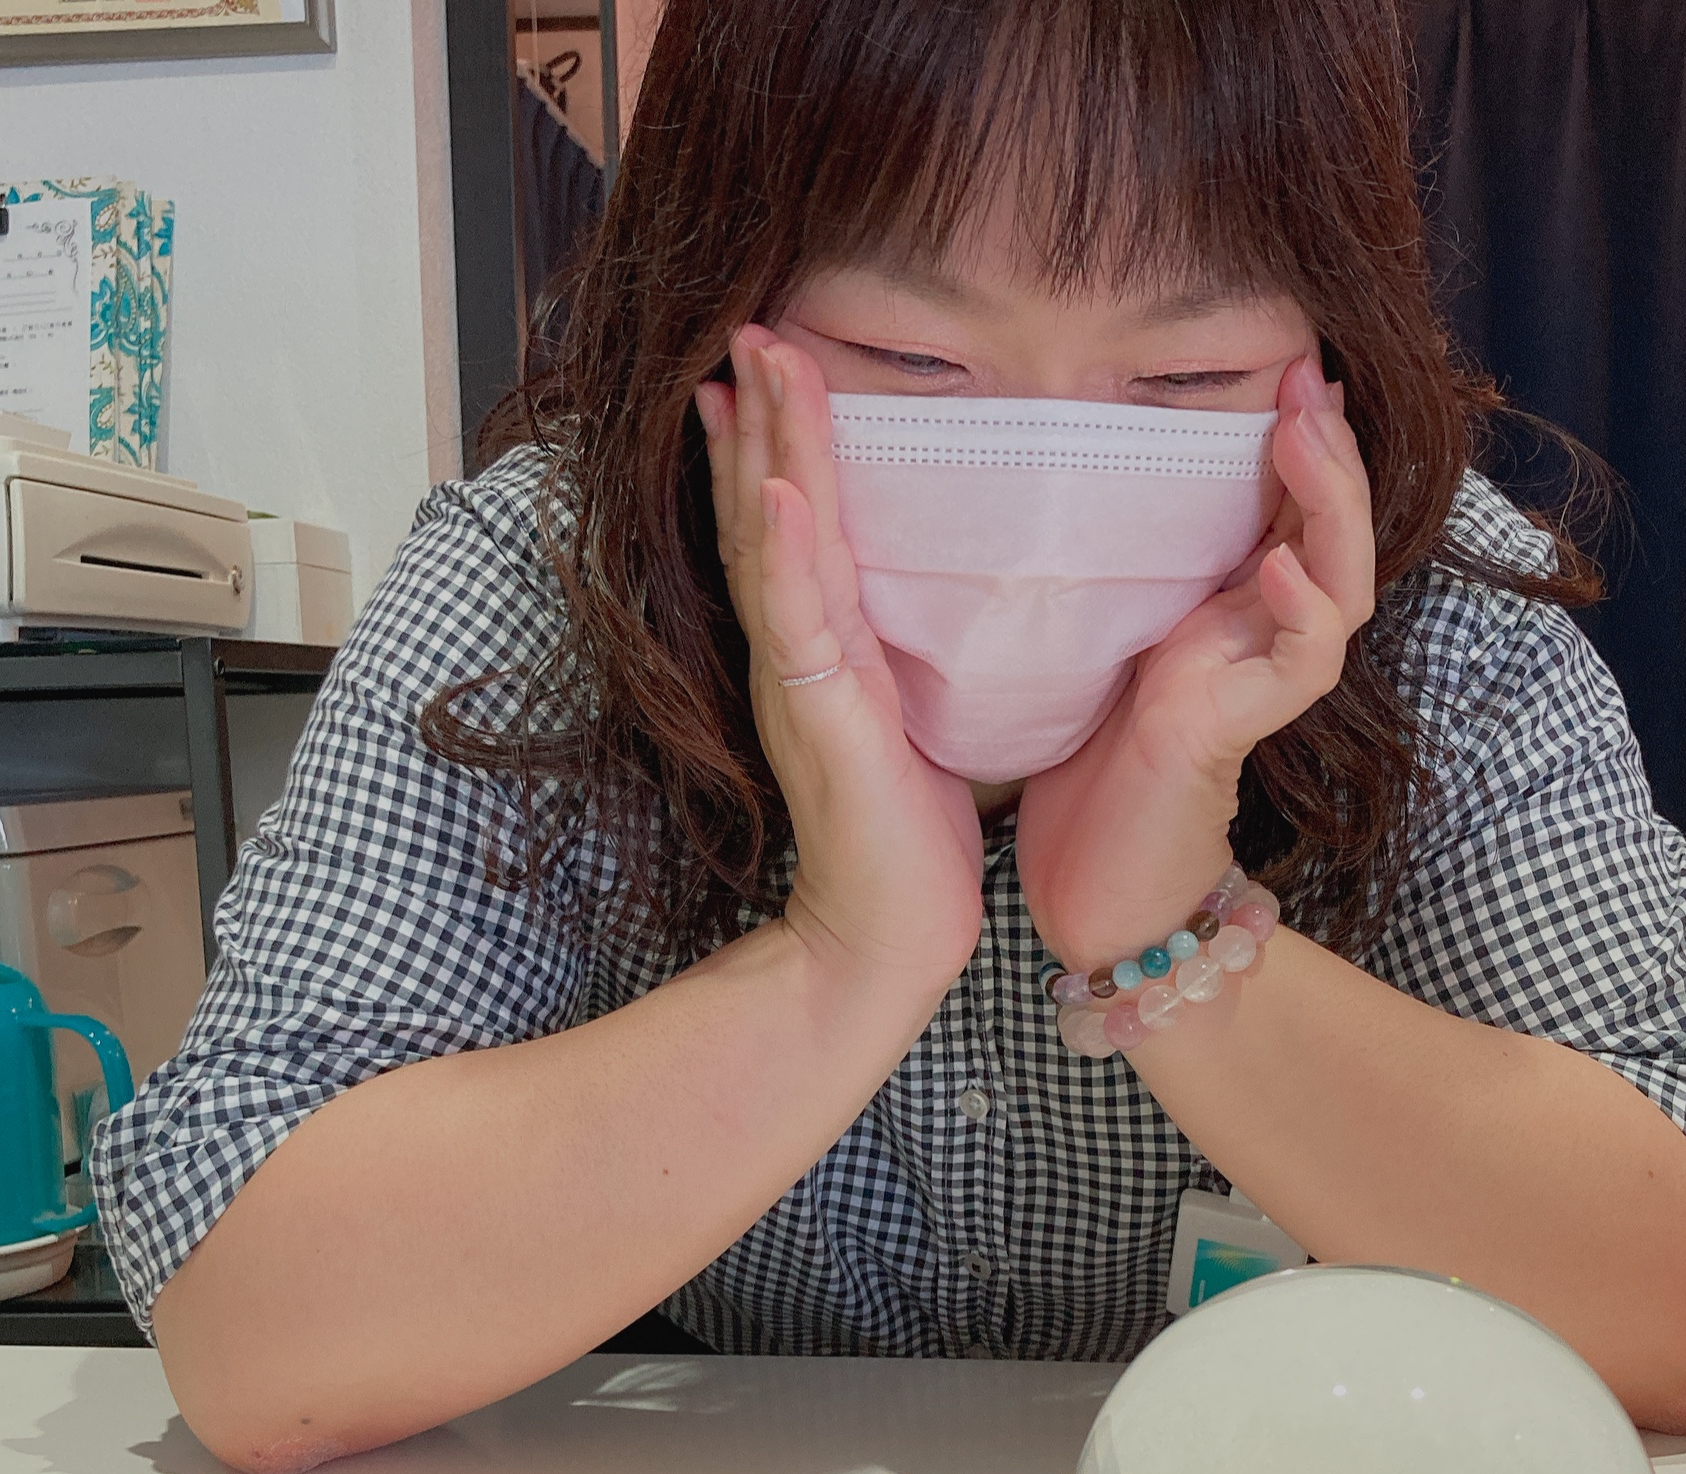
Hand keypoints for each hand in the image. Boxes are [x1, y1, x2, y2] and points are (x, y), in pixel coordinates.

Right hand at [697, 330, 984, 990]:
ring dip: (763, 450)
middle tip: (750, 324)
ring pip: (773, 544)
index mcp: (823, 651)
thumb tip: (934, 607)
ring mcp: (801, 681)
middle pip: (766, 513)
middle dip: (760, 416)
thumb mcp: (912, 725)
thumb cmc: (907, 843)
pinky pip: (796, 619)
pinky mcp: (820, 717)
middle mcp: (798, 654)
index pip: (789, 530)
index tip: (766, 368)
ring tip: (756, 364)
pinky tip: (771, 490)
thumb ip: (904, 661)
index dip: (771, 447)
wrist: (886, 936)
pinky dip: (782, 551)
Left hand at [1016, 353, 1374, 973]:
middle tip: (1307, 374)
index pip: (1282, 508)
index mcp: (1218, 614)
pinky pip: (1302, 663)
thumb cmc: (1082, 779)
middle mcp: (1251, 641)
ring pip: (1339, 581)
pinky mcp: (1235, 734)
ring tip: (1304, 437)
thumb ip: (1104, 580)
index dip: (1292, 439)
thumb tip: (1048, 488)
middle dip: (1327, 450)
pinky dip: (1299, 612)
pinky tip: (1272, 569)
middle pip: (1328, 528)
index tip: (1281, 362)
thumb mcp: (1088, 649)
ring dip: (1329, 507)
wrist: (1095, 897)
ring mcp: (1254, 686)